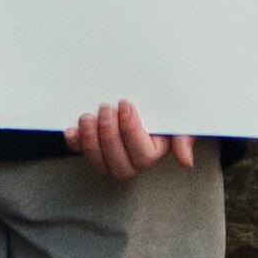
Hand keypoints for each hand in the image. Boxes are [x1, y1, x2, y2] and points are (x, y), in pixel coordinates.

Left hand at [64, 99, 193, 182]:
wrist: (143, 92)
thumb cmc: (163, 105)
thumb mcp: (180, 117)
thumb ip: (184, 137)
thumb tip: (185, 162)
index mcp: (153, 151)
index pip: (143, 155)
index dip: (132, 132)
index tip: (125, 104)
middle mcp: (131, 159)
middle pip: (120, 165)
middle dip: (110, 137)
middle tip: (105, 108)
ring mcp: (110, 155)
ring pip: (100, 163)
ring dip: (91, 142)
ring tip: (88, 117)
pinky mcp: (92, 146)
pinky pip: (81, 152)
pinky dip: (75, 142)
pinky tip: (72, 129)